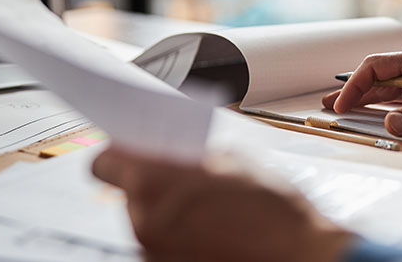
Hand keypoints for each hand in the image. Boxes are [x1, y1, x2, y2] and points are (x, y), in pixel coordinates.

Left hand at [92, 147, 352, 261]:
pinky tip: (211, 230)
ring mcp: (152, 251)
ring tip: (207, 208)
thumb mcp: (232, 160)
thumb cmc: (271, 209)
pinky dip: (179, 234)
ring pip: (146, 218)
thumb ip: (190, 153)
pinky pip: (162, 243)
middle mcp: (142, 220)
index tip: (139, 149)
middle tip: (187, 177)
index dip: (123, 152)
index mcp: (151, 182)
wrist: (296, 256)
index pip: (105, 162)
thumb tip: (171, 150)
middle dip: (153, 182)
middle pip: (129, 191)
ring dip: (168, 209)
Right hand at [323, 48, 401, 135]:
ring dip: (370, 104)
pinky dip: (392, 113)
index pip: (378, 68)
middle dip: (354, 94)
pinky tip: (381, 119)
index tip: (343, 105)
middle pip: (380, 81)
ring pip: (392, 95)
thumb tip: (391, 126)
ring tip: (346, 112)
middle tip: (331, 107)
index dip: (356, 86)